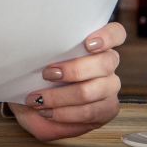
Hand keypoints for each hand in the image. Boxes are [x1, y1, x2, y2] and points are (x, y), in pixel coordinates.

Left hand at [8, 22, 124, 140]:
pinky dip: (64, 113)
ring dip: (60, 96)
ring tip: (38, 99)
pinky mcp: (107, 109)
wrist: (31, 102)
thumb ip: (42, 49)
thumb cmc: (33, 74)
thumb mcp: (34, 58)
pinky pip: (89, 112)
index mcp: (95, 44)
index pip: (115, 33)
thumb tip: (31, 41)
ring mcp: (110, 88)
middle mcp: (107, 64)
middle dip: (73, 70)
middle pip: (104, 63)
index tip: (87, 43)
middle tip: (46, 74)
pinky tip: (47, 111)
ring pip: (92, 91)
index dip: (107, 36)